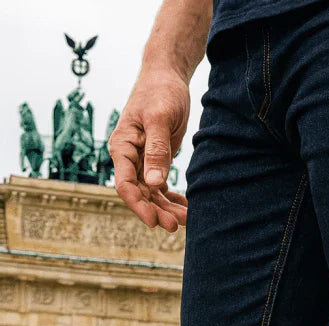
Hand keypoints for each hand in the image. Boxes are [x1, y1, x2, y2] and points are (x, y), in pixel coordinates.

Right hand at [109, 70, 189, 230]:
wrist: (167, 76)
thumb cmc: (160, 92)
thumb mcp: (159, 118)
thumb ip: (157, 150)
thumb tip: (152, 183)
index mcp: (122, 147)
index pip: (124, 184)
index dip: (138, 206)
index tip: (154, 222)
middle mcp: (128, 158)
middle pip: (139, 195)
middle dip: (156, 212)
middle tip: (176, 226)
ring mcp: (141, 162)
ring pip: (151, 194)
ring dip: (166, 209)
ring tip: (186, 220)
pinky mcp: (156, 162)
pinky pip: (160, 188)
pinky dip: (172, 199)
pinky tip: (186, 207)